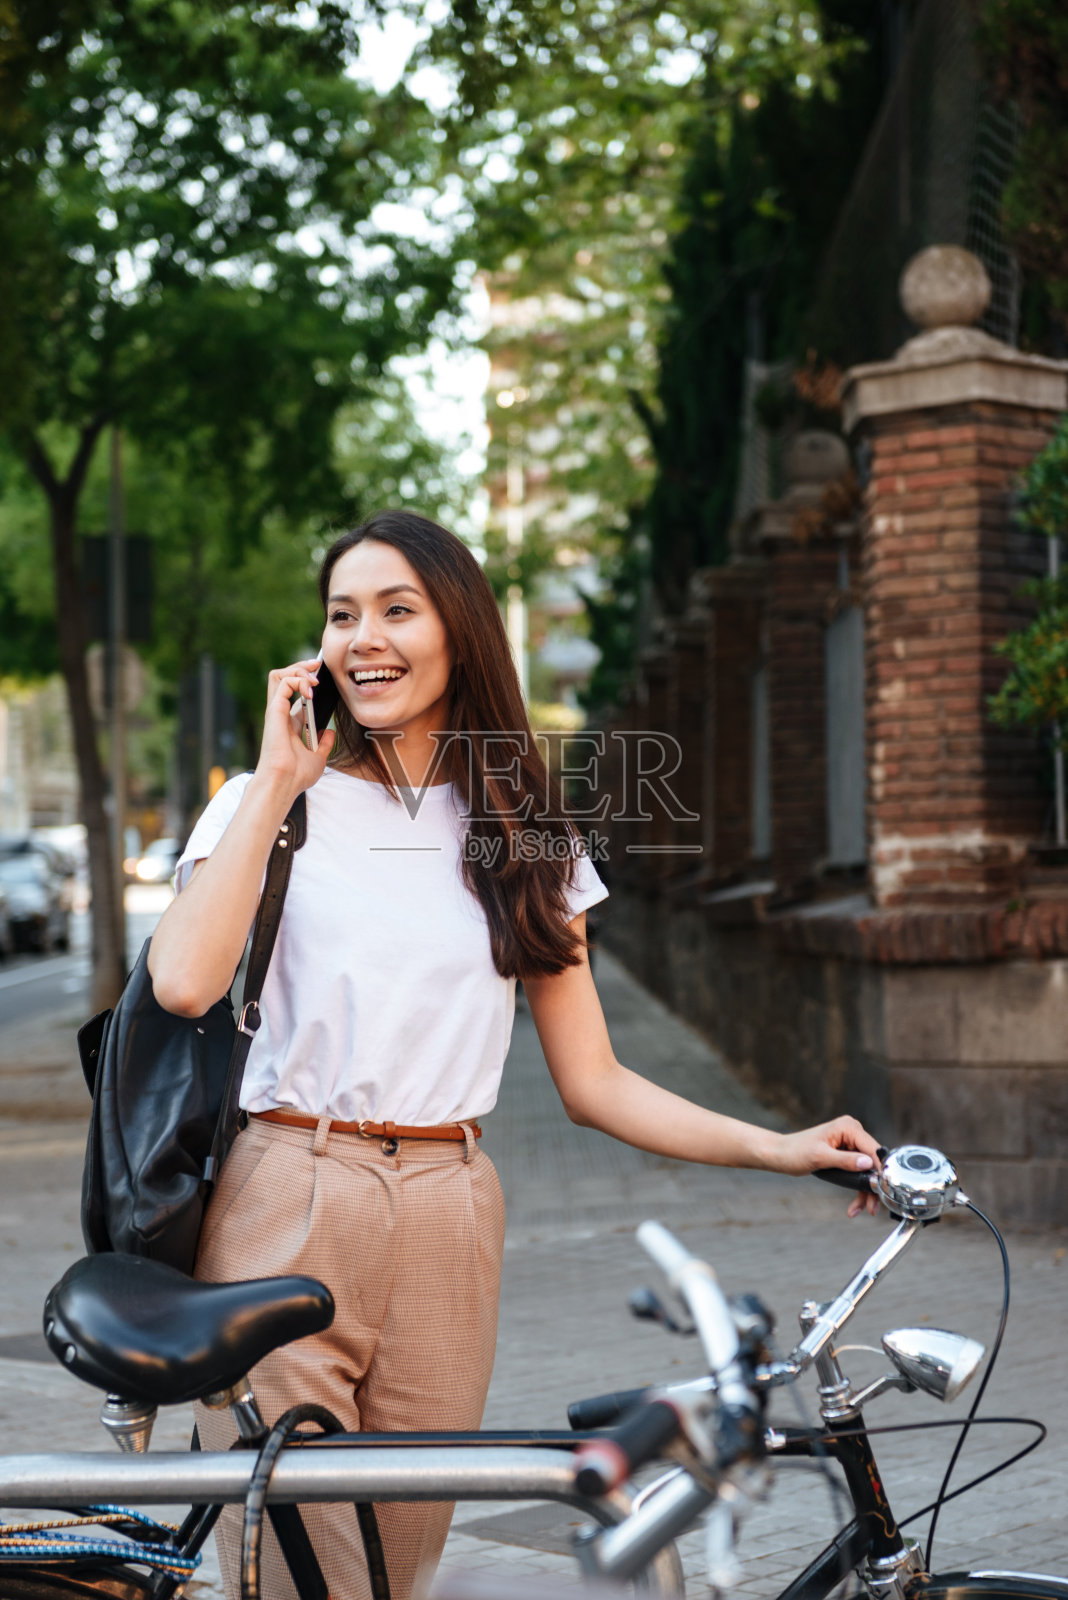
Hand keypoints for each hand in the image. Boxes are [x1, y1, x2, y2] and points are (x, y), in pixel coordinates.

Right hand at [255, 657, 335, 803]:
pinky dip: (297, 680)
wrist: (285, 783)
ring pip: (279, 675)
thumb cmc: (296, 776)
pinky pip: (282, 683)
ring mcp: (276, 711)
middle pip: (284, 678)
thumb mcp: (318, 758)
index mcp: (289, 723)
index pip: (294, 692)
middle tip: (318, 665)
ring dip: (298, 670)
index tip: (323, 677)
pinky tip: (311, 690)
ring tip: (314, 678)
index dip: (306, 680)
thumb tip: (330, 732)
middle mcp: (281, 714)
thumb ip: (324, 743)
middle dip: (301, 667)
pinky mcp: (275, 710)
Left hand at [775, 1115, 882, 1217]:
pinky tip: (855, 1205)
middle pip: (872, 1162)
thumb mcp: (821, 1157)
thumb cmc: (795, 1151)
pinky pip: (858, 1172)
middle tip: (872, 1207)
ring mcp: (850, 1143)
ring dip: (865, 1191)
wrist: (781, 1155)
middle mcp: (852, 1132)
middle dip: (871, 1186)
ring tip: (863, 1209)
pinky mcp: (846, 1154)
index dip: (880, 1170)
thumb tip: (868, 1164)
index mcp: (848, 1127)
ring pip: (866, 1170)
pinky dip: (857, 1188)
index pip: (873, 1149)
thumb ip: (846, 1161)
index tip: (883, 1190)